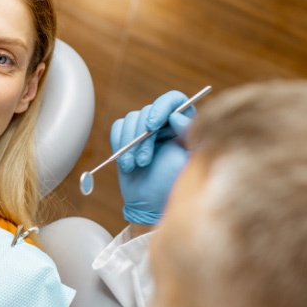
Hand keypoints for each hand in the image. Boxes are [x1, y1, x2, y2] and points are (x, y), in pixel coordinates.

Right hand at [110, 91, 194, 225]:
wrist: (152, 205)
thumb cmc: (174, 186)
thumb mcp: (189, 161)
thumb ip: (188, 135)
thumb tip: (176, 116)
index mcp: (183, 125)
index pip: (174, 100)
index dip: (161, 106)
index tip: (152, 124)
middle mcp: (164, 124)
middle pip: (147, 111)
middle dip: (142, 136)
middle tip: (144, 160)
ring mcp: (145, 132)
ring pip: (131, 119)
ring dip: (129, 143)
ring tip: (135, 165)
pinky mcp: (127, 139)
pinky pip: (117, 128)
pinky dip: (118, 143)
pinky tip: (126, 163)